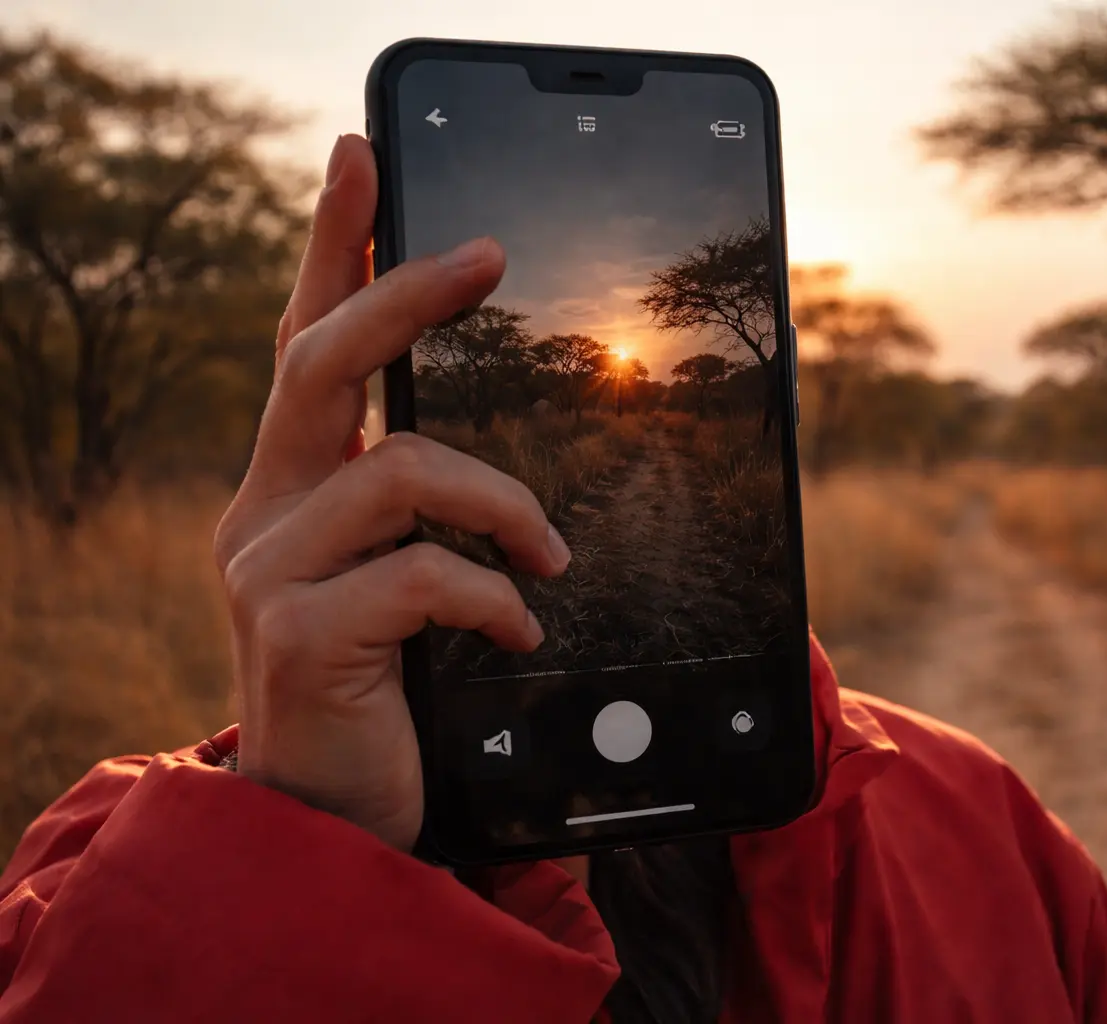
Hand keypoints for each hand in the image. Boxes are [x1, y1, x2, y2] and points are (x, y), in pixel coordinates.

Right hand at [212, 135, 569, 851]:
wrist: (344, 816)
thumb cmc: (396, 688)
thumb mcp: (413, 580)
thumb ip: (435, 510)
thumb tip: (523, 443)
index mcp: (298, 486)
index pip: (309, 344)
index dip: (335, 249)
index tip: (363, 159)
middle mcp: (266, 513)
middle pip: (324, 365)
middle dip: (407, 296)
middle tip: (486, 253)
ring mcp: (270, 572)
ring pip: (401, 471)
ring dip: (503, 504)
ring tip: (549, 557)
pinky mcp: (298, 636)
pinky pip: (422, 575)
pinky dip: (493, 595)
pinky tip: (517, 631)